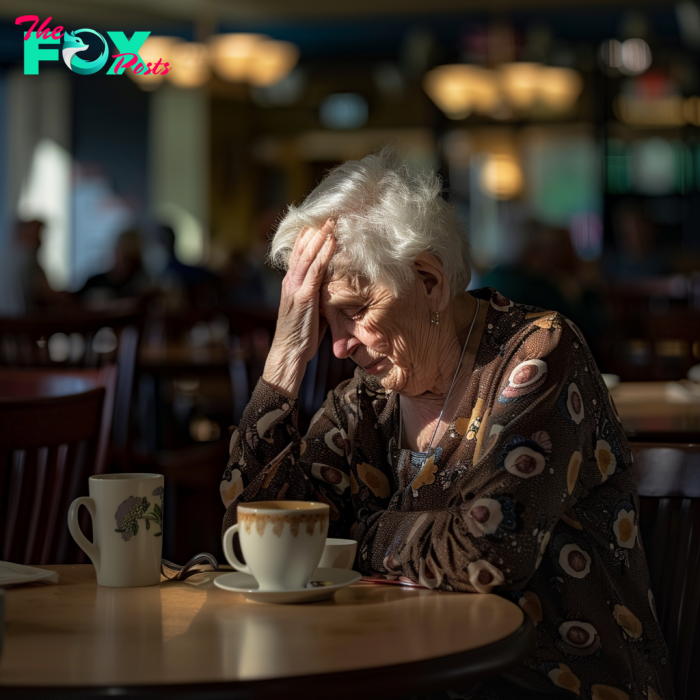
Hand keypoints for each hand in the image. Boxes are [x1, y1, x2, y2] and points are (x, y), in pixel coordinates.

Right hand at [263, 219, 336, 397]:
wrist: (288, 354)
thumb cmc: (301, 337)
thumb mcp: (311, 311)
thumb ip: (320, 296)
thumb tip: (335, 289)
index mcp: (291, 283)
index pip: (300, 253)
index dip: (311, 236)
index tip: (323, 221)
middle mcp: (291, 281)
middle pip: (303, 248)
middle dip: (316, 230)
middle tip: (330, 212)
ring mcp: (295, 287)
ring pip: (309, 254)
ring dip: (321, 235)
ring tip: (333, 219)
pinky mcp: (303, 296)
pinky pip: (315, 270)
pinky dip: (324, 253)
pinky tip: (332, 240)